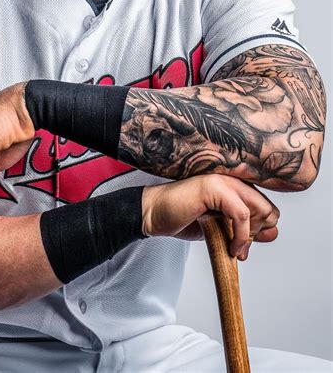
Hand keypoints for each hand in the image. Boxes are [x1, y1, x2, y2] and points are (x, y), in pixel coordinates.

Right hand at [142, 174, 279, 259]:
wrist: (154, 215)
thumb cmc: (183, 218)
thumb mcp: (221, 227)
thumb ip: (247, 229)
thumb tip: (274, 232)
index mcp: (236, 185)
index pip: (267, 207)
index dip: (260, 230)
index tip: (243, 246)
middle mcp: (233, 179)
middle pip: (268, 209)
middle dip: (257, 234)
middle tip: (239, 249)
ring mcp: (224, 180)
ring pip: (260, 210)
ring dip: (250, 237)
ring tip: (234, 249)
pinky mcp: (214, 187)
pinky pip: (242, 214)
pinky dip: (241, 235)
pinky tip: (232, 247)